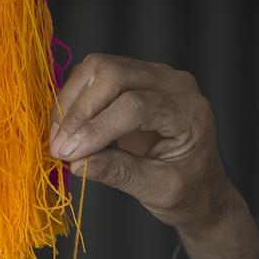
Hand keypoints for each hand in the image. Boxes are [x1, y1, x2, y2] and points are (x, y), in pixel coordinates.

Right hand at [50, 54, 258, 258]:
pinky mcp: (133, 77)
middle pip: (114, 74)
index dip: (97, 128)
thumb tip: (76, 163)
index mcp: (189, 111)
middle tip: (59, 149)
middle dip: (79, 111)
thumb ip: (120, 174)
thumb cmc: (187, 191)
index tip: (68, 154)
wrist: (200, 186)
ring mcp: (153, 75)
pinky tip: (66, 128)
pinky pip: (95, 74)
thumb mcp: (159, 190)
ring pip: (99, 68)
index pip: (136, 105)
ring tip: (58, 140)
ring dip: (70, 102)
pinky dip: (74, 98)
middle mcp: (173, 83)